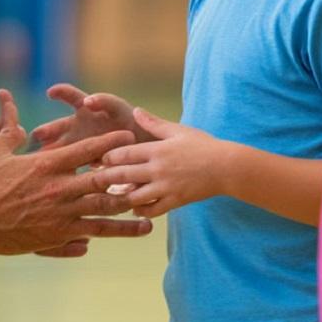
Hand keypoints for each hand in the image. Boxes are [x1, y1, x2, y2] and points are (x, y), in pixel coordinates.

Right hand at [0, 89, 152, 254]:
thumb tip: (7, 101)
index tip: (127, 137)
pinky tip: (119, 233)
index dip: (109, 142)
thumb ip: (8, 129)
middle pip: (103, 182)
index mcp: (46, 165)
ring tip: (148, 218)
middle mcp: (59, 190)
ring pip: (103, 214)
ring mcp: (60, 216)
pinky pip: (88, 235)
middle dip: (127, 176)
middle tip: (147, 171)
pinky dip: (104, 233)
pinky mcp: (55, 237)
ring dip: (128, 214)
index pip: (86, 150)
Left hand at [91, 107, 227, 216]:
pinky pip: (152, 210)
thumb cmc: (203, 145)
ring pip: (134, 196)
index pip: (123, 153)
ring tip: (110, 196)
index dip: (107, 157)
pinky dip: (141, 210)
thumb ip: (154, 123)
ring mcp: (166, 187)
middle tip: (93, 181)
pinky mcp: (175, 201)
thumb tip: (136, 110)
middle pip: (123, 175)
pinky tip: (135, 208)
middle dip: (106, 178)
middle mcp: (158, 169)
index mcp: (157, 150)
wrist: (227, 167)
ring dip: (120, 197)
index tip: (98, 159)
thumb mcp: (178, 130)